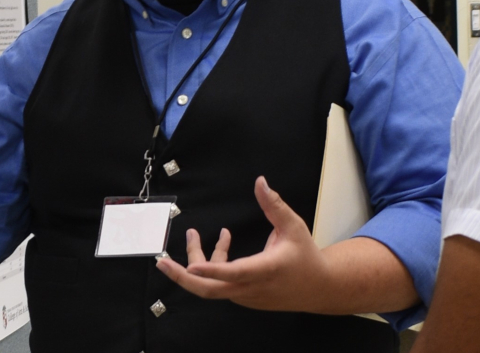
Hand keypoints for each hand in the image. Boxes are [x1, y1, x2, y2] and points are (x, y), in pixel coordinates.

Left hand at [155, 176, 335, 311]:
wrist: (318, 288)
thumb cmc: (305, 256)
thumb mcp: (293, 226)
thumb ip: (274, 205)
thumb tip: (260, 182)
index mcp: (265, 270)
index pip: (233, 273)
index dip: (212, 269)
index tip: (191, 267)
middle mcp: (251, 288)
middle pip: (209, 290)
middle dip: (181, 278)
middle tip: (161, 263)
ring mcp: (245, 296)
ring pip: (211, 284)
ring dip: (198, 260)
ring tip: (193, 234)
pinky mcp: (243, 297)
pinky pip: (220, 283)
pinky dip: (213, 265)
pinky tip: (221, 242)